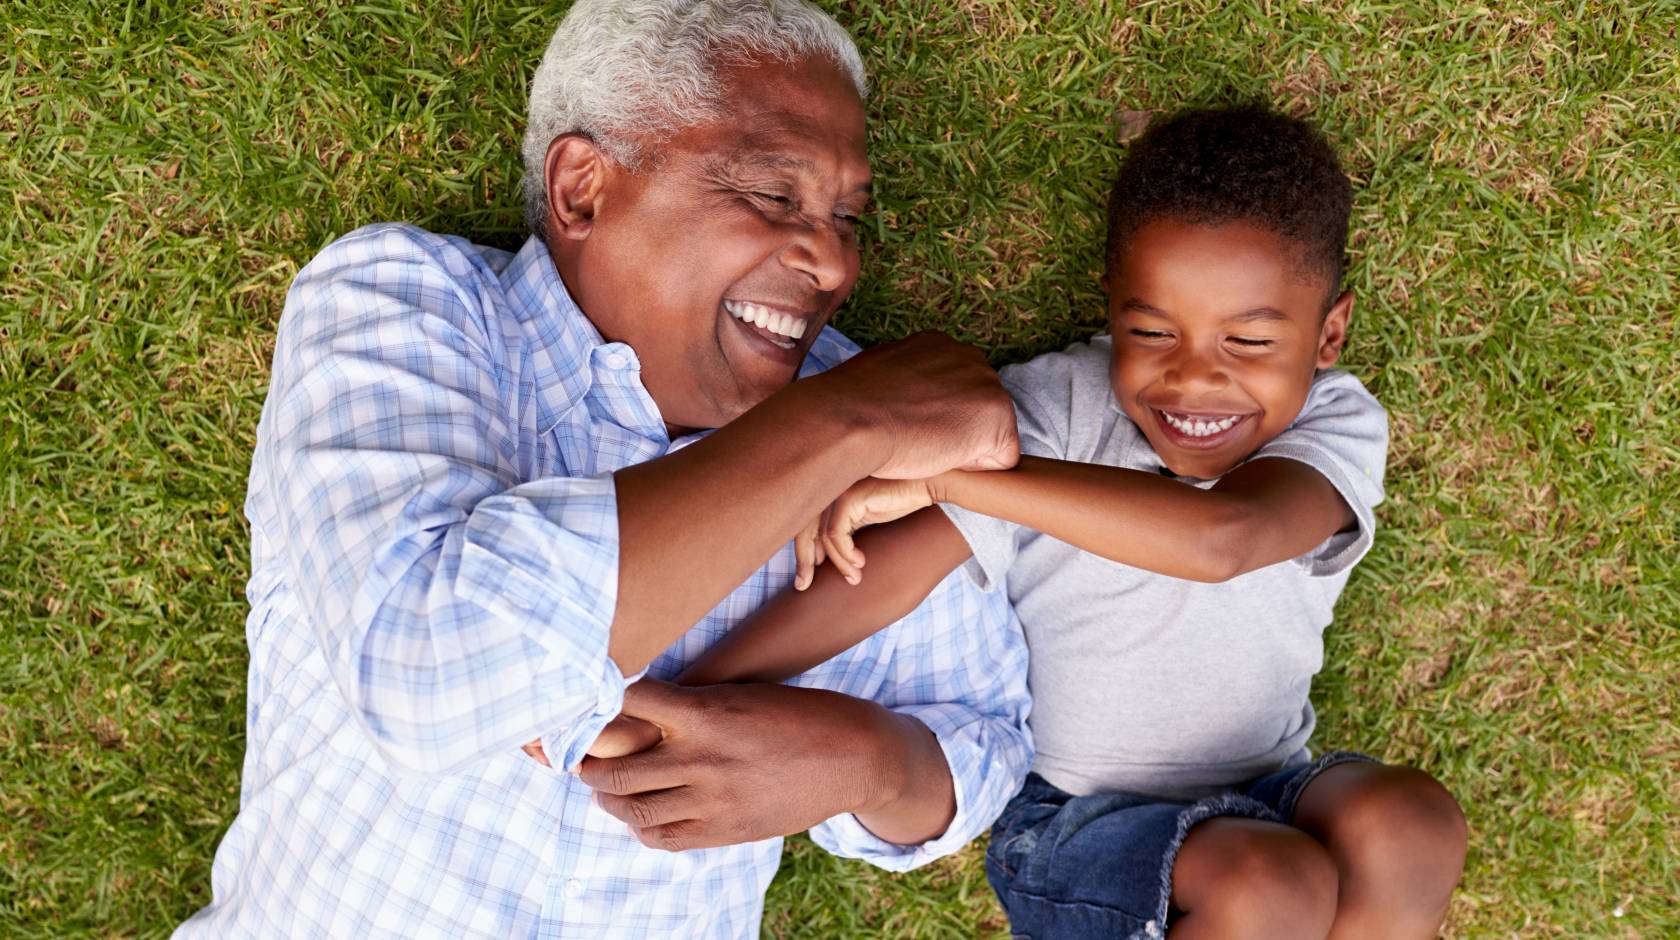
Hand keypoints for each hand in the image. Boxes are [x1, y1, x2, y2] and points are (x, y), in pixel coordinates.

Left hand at [578, 679, 903, 851]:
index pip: (627, 703)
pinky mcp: (725, 831)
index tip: (590, 705)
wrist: (854, 758)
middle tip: (582, 759)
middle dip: (589, 765)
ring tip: (606, 790)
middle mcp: (702, 759)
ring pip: (634, 809)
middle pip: (616, 769)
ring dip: (609, 799)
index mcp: (706, 712)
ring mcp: (712, 801)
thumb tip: (638, 713)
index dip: (601, 705)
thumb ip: (692, 706)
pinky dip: (643, 827)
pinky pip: (664, 838)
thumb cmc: (799, 715)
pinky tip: (642, 816)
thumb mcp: (742, 695)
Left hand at [794, 476, 939, 588]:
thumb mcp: (866, 519)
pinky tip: (861, 562)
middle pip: (803, 529)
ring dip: (839, 563)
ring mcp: (838, 492)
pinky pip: (836, 534)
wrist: (927, 483)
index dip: (801, 553)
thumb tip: (821, 558)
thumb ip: (845, 532)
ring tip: (855, 578)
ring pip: (824, 537)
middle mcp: (829, 490)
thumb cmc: (901, 500)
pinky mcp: (850, 498)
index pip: (802, 525)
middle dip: (803, 561)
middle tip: (804, 585)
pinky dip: (846, 554)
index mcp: (830, 493)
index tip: (803, 580)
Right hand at [809, 332, 1016, 479]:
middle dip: (954, 432)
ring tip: (923, 447)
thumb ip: (902, 382)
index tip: (906, 425)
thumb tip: (896, 399)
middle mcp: (968, 356)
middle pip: (977, 412)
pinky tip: (941, 458)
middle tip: (914, 439)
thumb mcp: (875, 377)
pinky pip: (1002, 459)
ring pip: (990, 435)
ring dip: (963, 450)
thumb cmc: (848, 407)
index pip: (954, 393)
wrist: (849, 419)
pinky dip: (976, 469)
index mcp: (938, 346)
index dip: (933, 420)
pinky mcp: (998, 416)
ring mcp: (987, 383)